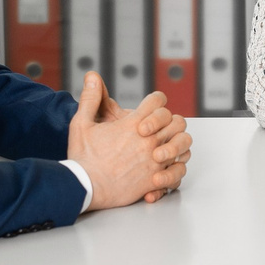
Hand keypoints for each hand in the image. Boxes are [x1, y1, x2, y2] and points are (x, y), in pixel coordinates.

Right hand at [69, 73, 190, 207]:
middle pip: (176, 120)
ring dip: (177, 141)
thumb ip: (90, 99)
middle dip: (169, 120)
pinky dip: (176, 165)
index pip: (157, 100)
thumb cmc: (83, 157)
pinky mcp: (156, 179)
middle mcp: (148, 140)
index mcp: (133, 124)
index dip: (156, 100)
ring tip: (166, 144)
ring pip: (183, 143)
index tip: (151, 105)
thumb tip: (92, 76)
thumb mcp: (81, 123)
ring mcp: (155, 160)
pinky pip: (179, 168)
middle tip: (160, 125)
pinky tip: (166, 165)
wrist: (85, 187)